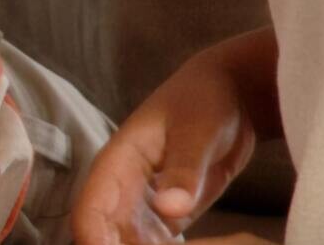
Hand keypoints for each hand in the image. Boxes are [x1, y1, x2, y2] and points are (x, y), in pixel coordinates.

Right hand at [71, 34, 273, 244]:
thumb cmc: (206, 101)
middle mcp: (124, 189)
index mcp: (118, 162)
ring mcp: (145, 205)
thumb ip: (184, 170)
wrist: (232, 94)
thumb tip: (170, 210)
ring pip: (126, 243)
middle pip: (103, 234)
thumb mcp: (197, 131)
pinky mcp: (168, 217)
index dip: (93, 241)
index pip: (91, 210)